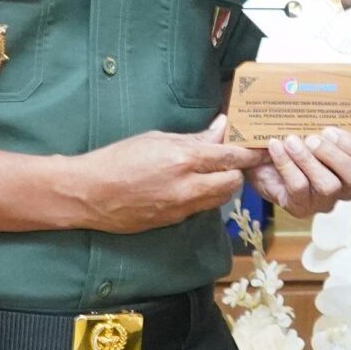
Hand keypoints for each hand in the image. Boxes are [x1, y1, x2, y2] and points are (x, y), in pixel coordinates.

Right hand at [60, 117, 262, 233]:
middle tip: (233, 161)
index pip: (230, 157)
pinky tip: (193, 186)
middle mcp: (187, 186)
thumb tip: (221, 128)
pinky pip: (201, 209)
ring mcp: (181, 208)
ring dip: (224, 186)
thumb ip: (193, 137)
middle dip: (238, 172)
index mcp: (183, 159)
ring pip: (220, 199)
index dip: (249, 154)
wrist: (89, 193)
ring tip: (214, 172)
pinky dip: (205, 197)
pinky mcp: (173, 221)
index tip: (261, 149)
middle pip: (233, 182)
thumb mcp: (156, 139)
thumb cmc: (118, 159)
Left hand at [250, 128, 350, 216]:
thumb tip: (333, 95)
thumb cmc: (293, 140)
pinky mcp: (301, 207)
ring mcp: (324, 200)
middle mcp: (346, 186)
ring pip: (329, 185)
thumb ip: (326, 118)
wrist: (260, 159)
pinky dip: (286, 164)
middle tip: (313, 137)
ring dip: (308, 160)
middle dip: (335, 153)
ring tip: (291, 141)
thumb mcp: (311, 126)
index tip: (332, 129)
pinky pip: (299, 187)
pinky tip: (276, 147)